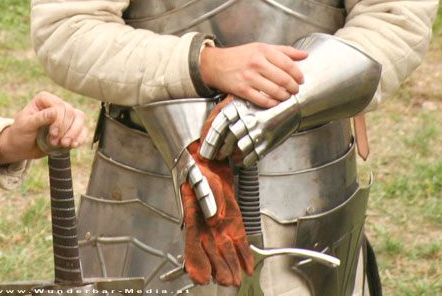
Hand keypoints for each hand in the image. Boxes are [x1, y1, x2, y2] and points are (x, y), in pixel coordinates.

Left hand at [0, 91, 87, 163]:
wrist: (21, 147)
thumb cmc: (20, 133)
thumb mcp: (25, 125)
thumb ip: (39, 118)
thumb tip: (53, 112)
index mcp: (45, 99)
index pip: (60, 106)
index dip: (59, 121)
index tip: (52, 134)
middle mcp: (57, 105)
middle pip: (71, 113)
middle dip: (65, 129)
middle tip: (54, 142)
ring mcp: (65, 116)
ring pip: (80, 119)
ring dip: (74, 133)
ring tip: (65, 145)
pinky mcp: (70, 128)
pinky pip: (82, 130)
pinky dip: (80, 138)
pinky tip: (73, 145)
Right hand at [181, 141, 253, 285]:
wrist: (205, 158)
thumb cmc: (197, 167)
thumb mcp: (200, 180)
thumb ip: (206, 199)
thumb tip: (213, 218)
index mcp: (194, 217)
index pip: (193, 246)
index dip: (197, 263)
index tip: (201, 277)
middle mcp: (206, 224)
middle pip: (212, 252)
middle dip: (219, 269)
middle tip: (228, 282)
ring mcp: (220, 224)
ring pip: (225, 250)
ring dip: (231, 265)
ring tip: (237, 279)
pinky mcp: (233, 220)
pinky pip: (238, 240)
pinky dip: (243, 253)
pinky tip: (248, 265)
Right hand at [199, 42, 306, 106]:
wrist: (216, 64)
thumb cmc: (239, 56)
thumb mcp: (261, 48)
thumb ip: (284, 51)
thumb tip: (304, 54)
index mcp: (262, 51)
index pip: (288, 64)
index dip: (298, 74)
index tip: (301, 79)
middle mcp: (256, 63)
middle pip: (284, 79)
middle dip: (293, 87)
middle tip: (295, 89)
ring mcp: (249, 77)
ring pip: (275, 91)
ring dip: (285, 96)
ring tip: (286, 96)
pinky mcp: (242, 90)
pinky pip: (263, 100)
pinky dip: (272, 103)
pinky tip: (275, 101)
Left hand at [199, 94, 300, 165]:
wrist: (294, 102)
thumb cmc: (266, 101)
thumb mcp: (246, 99)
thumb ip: (230, 109)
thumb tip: (212, 125)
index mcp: (240, 106)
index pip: (219, 124)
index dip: (210, 140)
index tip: (205, 149)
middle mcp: (249, 118)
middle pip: (228, 137)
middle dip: (219, 150)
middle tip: (215, 156)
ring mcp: (260, 130)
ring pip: (240, 148)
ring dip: (232, 156)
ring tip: (229, 157)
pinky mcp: (270, 141)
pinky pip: (253, 155)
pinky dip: (244, 161)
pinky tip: (241, 160)